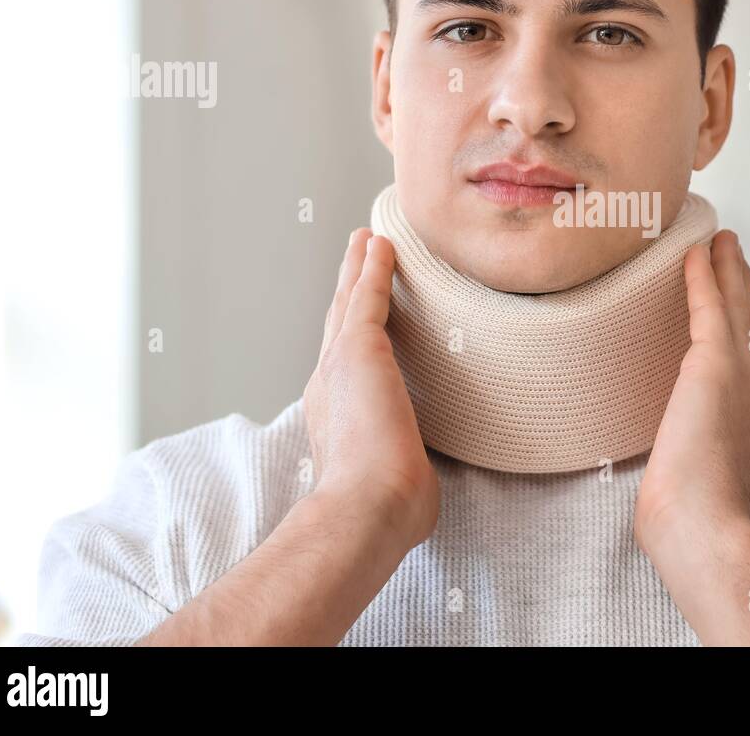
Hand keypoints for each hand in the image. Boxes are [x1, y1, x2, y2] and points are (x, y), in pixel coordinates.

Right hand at [303, 229, 438, 549]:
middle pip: (339, 325)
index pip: (344, 367)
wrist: (366, 507)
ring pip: (349, 303)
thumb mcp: (393, 483)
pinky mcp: (360, 349)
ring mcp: (340, 365)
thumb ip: (401, 474)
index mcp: (334, 417)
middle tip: (354, 257)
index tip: (355, 318)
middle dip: (346, 290)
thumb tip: (419, 489)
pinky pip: (367, 295)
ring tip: (365, 239)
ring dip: (356, 268)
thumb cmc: (384, 509)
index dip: (350, 336)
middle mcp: (330, 386)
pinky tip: (379, 242)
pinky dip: (372, 267)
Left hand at [635, 229, 749, 551]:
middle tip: (733, 254)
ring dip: (729, 270)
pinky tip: (696, 252)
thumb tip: (664, 481)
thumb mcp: (693, 485)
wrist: (705, 525)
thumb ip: (687, 468)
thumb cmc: (694, 520)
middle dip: (743, 287)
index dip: (744, 328)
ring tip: (720, 241)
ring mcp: (740, 376)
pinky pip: (710, 306)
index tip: (738, 306)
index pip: (749, 362)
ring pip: (737, 307)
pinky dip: (705, 276)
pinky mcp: (715, 364)